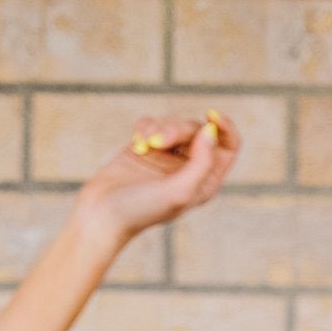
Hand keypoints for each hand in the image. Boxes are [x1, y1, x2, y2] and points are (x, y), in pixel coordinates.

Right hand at [74, 112, 239, 249]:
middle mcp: (189, 170)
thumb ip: (202, 163)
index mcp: (205, 183)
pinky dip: (145, 127)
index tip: (210, 116)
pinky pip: (154, 123)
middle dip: (178, 129)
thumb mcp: (179, 191)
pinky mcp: (146, 148)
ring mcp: (167, 158)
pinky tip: (136, 142)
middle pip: (198, 130)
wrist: (102, 214)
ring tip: (144, 144)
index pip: (229, 147)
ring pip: (175, 123)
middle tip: (158, 142)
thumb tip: (211, 131)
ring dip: (159, 127)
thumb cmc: (142, 210)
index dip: (225, 127)